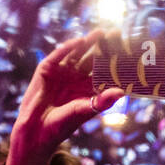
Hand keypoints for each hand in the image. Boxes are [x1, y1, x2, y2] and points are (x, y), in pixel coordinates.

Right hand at [5, 31, 124, 164]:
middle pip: (92, 59)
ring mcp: (61, 71)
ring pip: (77, 53)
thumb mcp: (84, 111)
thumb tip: (122, 92)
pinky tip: (80, 41)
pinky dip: (68, 48)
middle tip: (117, 34)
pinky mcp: (46, 68)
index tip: (128, 52)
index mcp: (87, 88)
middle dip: (104, 47)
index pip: (104, 71)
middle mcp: (76, 77)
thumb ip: (102, 101)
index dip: (114, 62)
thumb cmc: (61, 125)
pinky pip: (58, 55)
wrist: (36, 131)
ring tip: (101, 33)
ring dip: (88, 43)